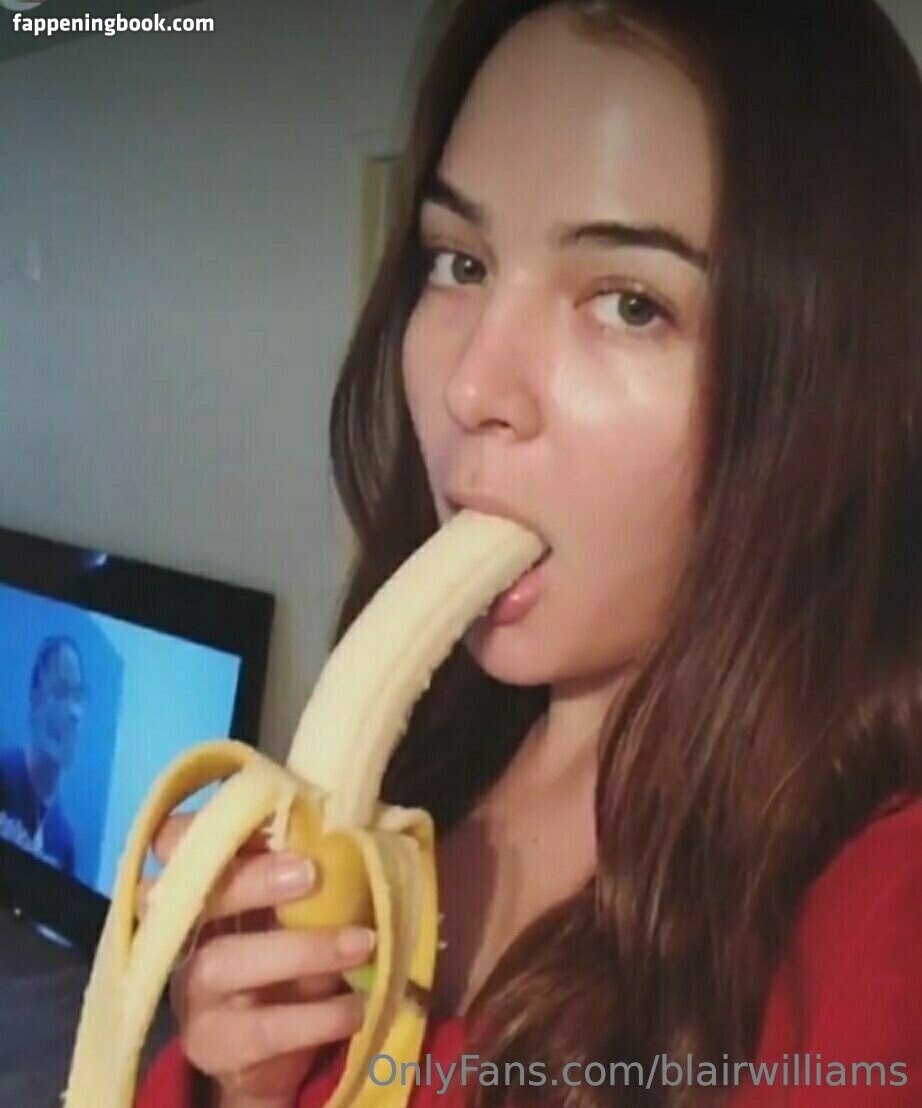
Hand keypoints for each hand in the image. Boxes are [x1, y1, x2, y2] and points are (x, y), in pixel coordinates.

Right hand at [135, 813, 376, 1106]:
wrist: (273, 1049)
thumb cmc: (290, 950)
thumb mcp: (297, 904)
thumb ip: (306, 865)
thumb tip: (355, 827)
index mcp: (204, 883)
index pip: (174, 841)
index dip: (203, 826)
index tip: (264, 815)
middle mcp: (183, 930)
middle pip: (193, 895)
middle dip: (251, 879)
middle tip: (312, 873)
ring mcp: (190, 989)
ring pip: (223, 961)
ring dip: (299, 949)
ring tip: (362, 943)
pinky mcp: (210, 1043)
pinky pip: (260, 1028)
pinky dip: (317, 1015)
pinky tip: (357, 1004)